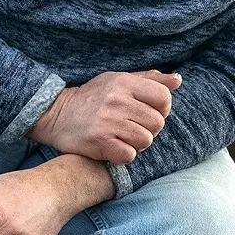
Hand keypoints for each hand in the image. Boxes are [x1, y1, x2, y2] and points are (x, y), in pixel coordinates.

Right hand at [28, 70, 180, 164]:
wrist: (56, 114)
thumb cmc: (93, 98)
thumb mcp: (118, 80)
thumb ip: (150, 80)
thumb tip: (178, 81)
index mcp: (124, 82)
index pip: (164, 97)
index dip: (162, 108)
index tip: (148, 112)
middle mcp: (116, 100)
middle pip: (157, 123)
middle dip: (149, 129)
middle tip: (133, 127)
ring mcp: (107, 121)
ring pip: (146, 140)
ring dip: (137, 143)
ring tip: (123, 137)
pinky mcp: (99, 141)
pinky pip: (129, 155)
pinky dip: (124, 155)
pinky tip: (113, 147)